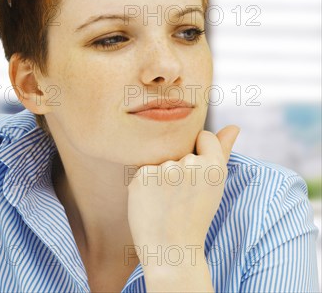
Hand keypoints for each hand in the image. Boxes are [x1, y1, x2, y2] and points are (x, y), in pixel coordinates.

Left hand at [127, 125, 240, 268]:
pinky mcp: (142, 176)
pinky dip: (144, 185)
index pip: (204, 136)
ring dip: (160, 177)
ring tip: (166, 203)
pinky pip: (142, 170)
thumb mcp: (214, 185)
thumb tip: (234, 126)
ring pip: (160, 161)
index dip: (199, 153)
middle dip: (178, 170)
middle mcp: (191, 165)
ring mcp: (165, 170)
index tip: (196, 176)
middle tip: (181, 199)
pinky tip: (151, 203)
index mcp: (215, 166)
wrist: (172, 251)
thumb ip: (221, 151)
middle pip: (180, 151)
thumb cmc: (194, 217)